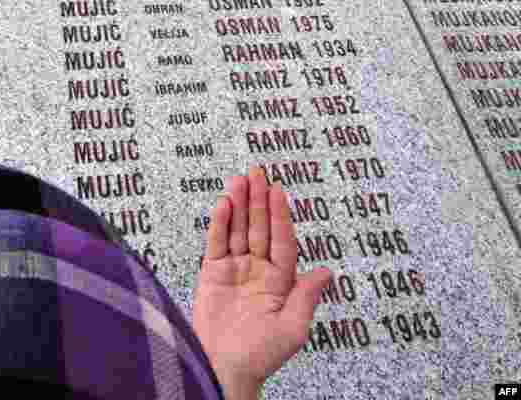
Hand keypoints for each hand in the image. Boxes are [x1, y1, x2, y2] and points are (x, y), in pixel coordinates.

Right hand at [192, 167, 331, 398]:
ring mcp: (234, 270)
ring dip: (238, 204)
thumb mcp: (293, 328)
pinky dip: (219, 223)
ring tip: (239, 180)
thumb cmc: (260, 355)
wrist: (224, 367)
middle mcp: (257, 270)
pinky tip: (224, 204)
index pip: (282, 240)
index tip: (279, 191)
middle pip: (259, 228)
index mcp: (280, 281)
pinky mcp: (212, 273)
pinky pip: (216, 243)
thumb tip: (326, 271)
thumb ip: (305, 296)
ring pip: (237, 230)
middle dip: (258, 200)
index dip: (280, 215)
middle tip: (257, 171)